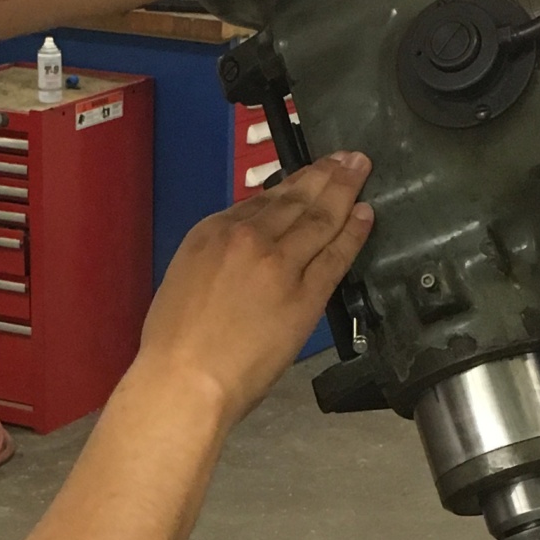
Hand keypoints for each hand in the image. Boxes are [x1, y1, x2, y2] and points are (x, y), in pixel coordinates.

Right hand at [133, 151, 373, 424]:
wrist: (185, 380)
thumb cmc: (173, 344)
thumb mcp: (184, 279)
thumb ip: (217, 256)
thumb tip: (242, 253)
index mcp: (213, 232)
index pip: (262, 199)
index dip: (293, 183)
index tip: (309, 174)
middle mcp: (249, 238)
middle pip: (296, 199)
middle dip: (326, 174)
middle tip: (348, 158)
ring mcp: (280, 264)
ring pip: (321, 218)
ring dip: (345, 191)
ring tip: (361, 172)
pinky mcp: (305, 295)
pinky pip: (336, 256)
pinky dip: (354, 232)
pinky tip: (366, 216)